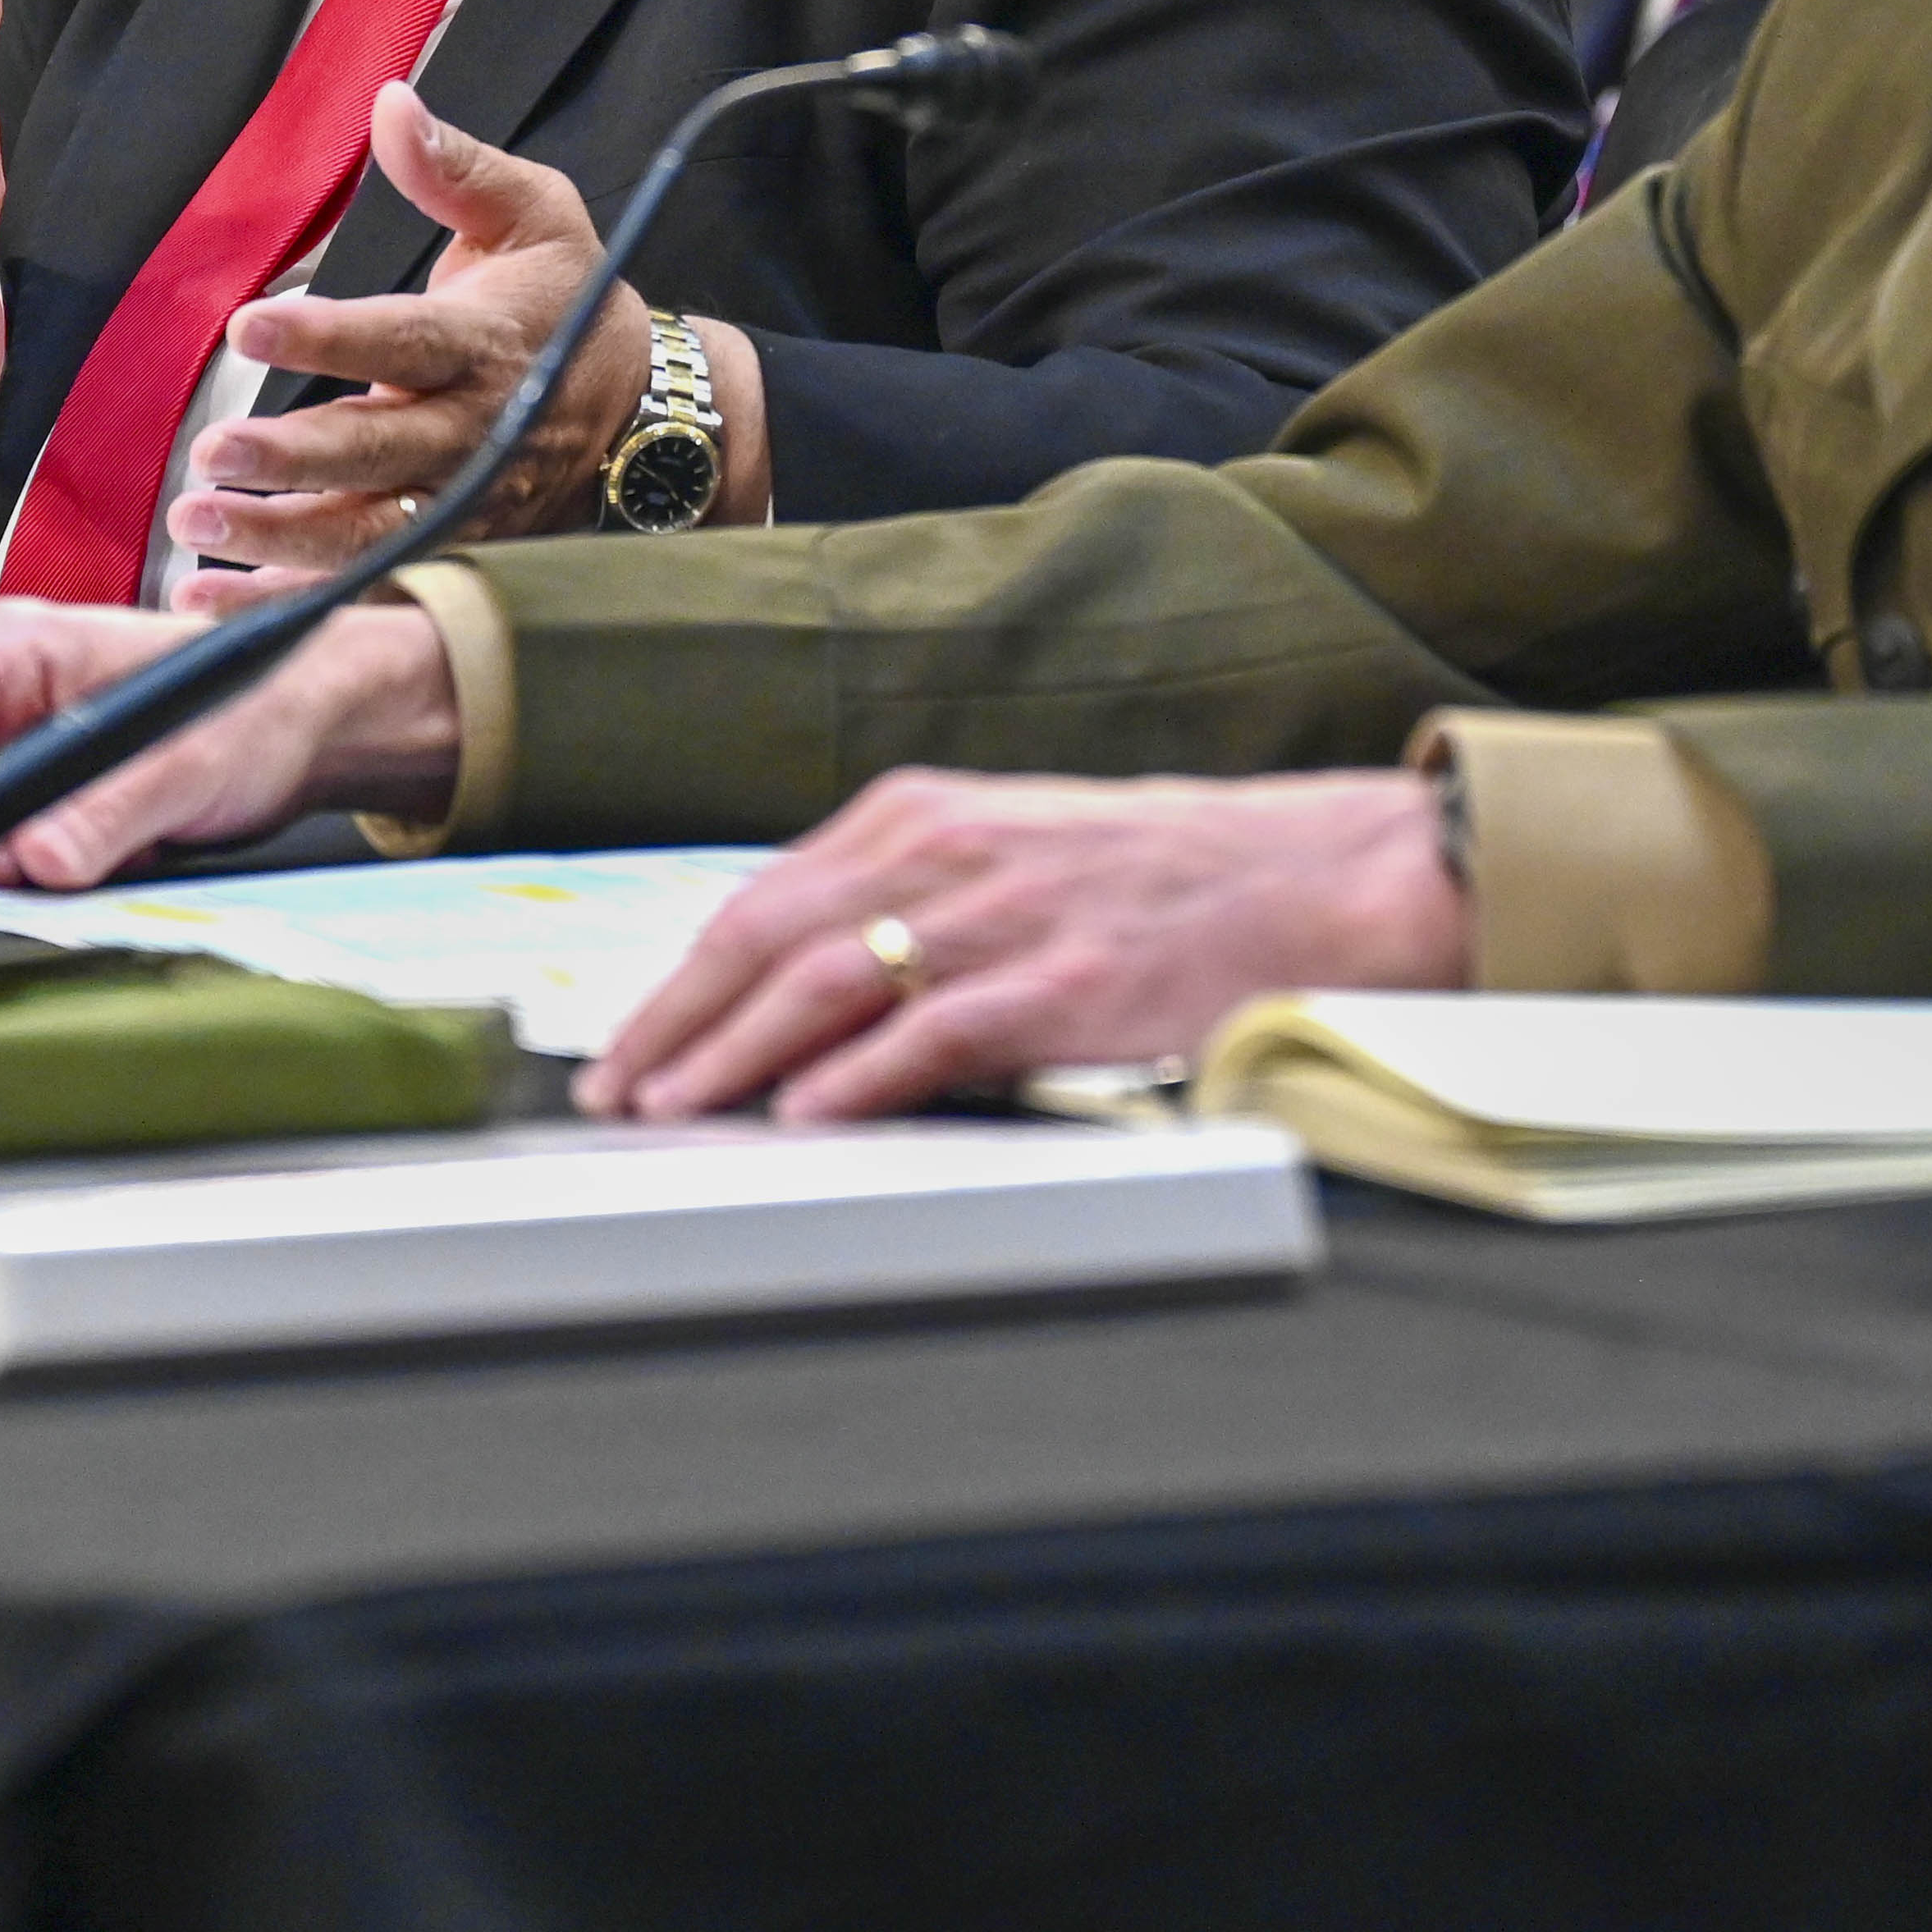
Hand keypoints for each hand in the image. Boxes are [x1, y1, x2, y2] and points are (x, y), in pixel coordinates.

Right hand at [0, 598, 464, 887]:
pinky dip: (43, 862)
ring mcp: (12, 729)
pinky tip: (101, 853)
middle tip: (24, 880)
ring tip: (91, 854)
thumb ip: (108, 815)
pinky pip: (2, 835)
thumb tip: (36, 861)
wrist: (308, 719)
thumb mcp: (188, 767)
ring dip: (13, 860)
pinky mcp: (34, 774)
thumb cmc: (256, 706)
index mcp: (15, 647)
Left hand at [166, 84, 748, 600]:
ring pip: (370, 534)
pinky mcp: (451, 554)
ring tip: (193, 524)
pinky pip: (367, 588)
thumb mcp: (533, 214)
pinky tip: (210, 600)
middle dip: (296, 459)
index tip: (249, 325)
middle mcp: (476, 433)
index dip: (329, 337)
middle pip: (382, 452)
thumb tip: (392, 101)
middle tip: (212, 455)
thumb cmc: (565, 299)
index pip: (403, 339)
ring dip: (278, 539)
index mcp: (487, 342)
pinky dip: (289, 603)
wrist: (644, 411)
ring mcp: (466, 506)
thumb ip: (455, 169)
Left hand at [578, 769, 1463, 1123]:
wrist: (1317, 877)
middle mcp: (947, 851)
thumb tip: (799, 986)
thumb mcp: (1011, 852)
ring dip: (733, 1055)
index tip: (629, 1042)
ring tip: (674, 1110)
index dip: (683, 979)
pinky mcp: (1063, 985)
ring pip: (826, 982)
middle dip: (676, 1020)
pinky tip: (804, 1116)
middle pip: (767, 937)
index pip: (764, 900)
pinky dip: (857, 1077)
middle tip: (614, 1091)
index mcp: (924, 815)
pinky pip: (933, 1033)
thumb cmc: (1162, 878)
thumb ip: (909, 899)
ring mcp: (1004, 916)